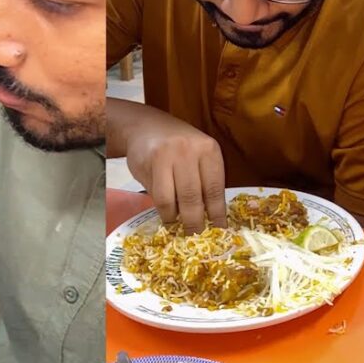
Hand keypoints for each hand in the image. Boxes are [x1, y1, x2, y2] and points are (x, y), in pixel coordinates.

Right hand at [125, 110, 226, 232]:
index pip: (215, 189)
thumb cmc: (176, 146)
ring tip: (177, 227)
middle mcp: (190, 151)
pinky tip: (165, 215)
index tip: (219, 230)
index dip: (217, 214)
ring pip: (172, 199)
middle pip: (194, 197)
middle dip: (195, 222)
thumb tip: (211, 216)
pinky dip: (161, 209)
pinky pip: (155, 194)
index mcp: (209, 150)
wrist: (145, 126)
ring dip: (174, 218)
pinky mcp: (147, 162)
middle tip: (196, 236)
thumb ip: (204, 179)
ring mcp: (167, 156)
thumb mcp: (197, 155)